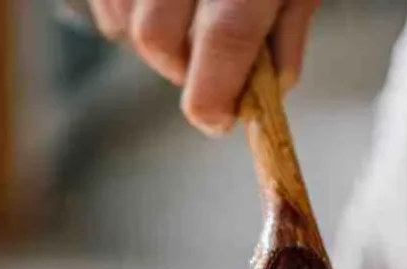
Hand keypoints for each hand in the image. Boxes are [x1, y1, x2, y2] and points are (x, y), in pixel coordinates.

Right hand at [89, 0, 320, 135]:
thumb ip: (287, 23)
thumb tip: (271, 86)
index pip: (224, 42)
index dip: (215, 97)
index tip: (217, 119)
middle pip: (156, 38)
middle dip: (181, 68)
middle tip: (208, 64)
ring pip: (119, 17)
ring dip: (150, 34)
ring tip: (184, 16)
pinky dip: (121, 5)